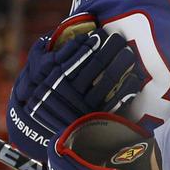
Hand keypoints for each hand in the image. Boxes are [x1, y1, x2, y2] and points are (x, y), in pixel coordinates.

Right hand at [6, 13, 142, 161]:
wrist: (40, 135)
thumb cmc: (40, 103)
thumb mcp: (34, 81)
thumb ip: (40, 60)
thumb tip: (45, 39)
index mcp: (55, 80)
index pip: (76, 56)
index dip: (89, 44)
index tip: (99, 34)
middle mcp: (70, 92)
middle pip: (94, 65)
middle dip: (108, 49)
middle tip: (119, 38)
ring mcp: (84, 106)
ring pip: (107, 81)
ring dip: (120, 64)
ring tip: (129, 52)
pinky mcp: (96, 118)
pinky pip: (115, 102)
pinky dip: (126, 89)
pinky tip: (135, 78)